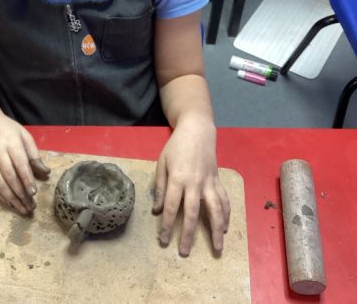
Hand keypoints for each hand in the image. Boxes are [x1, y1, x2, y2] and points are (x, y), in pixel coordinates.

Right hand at [0, 114, 49, 214]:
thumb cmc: (7, 129)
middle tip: (31, 206)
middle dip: (21, 194)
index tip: (34, 192)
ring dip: (11, 199)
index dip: (27, 179)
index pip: (20, 164)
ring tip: (22, 209)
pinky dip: (0, 196)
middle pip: (9, 177)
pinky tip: (9, 204)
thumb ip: (34, 153)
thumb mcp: (24, 135)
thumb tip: (45, 172)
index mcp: (10, 143)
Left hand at [152, 122, 229, 256]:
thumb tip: (156, 209)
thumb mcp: (162, 162)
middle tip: (184, 253)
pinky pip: (224, 200)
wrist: (197, 130)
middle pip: (192, 213)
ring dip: (216, 230)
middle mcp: (194, 183)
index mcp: (177, 178)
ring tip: (218, 247)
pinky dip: (226, 214)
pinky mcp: (218, 180)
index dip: (166, 225)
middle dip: (188, 234)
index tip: (163, 241)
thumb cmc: (176, 146)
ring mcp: (209, 182)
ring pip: (215, 209)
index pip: (171, 206)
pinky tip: (226, 227)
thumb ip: (160, 186)